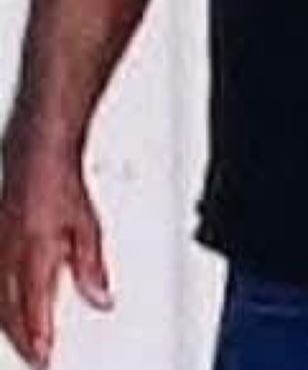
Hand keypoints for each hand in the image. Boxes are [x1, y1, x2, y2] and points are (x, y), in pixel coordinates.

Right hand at [0, 146, 112, 366]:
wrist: (36, 155)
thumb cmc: (61, 186)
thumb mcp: (88, 226)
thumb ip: (91, 267)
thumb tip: (101, 299)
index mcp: (34, 250)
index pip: (34, 306)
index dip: (38, 336)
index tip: (45, 357)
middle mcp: (8, 253)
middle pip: (9, 310)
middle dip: (21, 338)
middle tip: (37, 358)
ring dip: (7, 326)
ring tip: (24, 345)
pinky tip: (5, 313)